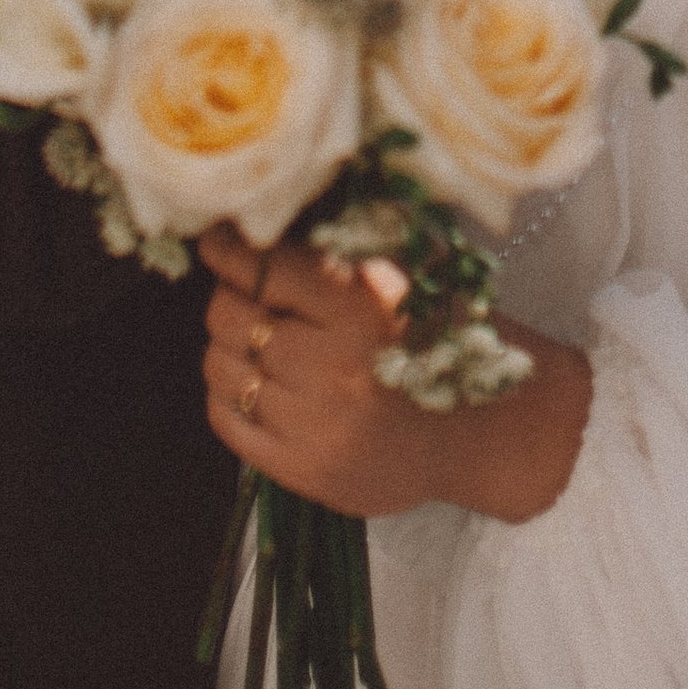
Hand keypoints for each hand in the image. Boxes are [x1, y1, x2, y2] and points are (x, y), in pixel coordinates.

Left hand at [199, 224, 590, 525]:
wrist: (471, 436)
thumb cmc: (433, 346)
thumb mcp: (399, 285)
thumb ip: (340, 253)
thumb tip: (268, 219)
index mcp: (358, 312)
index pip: (264, 270)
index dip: (231, 250)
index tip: (216, 239)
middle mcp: (328, 369)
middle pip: (233, 315)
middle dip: (231, 296)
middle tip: (245, 292)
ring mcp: (309, 426)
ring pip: (222, 365)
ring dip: (229, 345)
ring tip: (257, 340)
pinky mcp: (296, 469)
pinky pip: (226, 418)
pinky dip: (228, 392)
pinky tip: (255, 382)